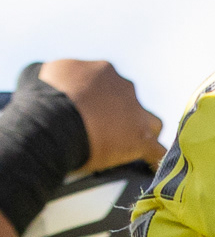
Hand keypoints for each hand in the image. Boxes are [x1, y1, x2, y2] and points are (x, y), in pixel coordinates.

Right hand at [37, 59, 164, 170]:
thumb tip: (44, 77)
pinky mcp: (140, 138)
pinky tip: (148, 165)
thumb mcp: (37, 74)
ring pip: (151, 122)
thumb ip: (49, 74)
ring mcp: (136, 113)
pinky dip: (152, 158)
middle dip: (118, 114)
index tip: (87, 111)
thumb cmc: (40, 98)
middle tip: (101, 131)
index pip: (107, 83)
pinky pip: (155, 150)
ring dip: (142, 132)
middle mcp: (124, 87)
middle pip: (129, 101)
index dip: (97, 99)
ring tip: (129, 147)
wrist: (51, 120)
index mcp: (103, 71)